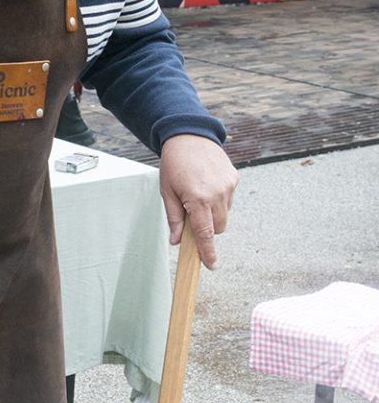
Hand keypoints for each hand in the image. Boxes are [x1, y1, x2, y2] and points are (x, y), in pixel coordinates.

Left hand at [159, 135, 238, 268]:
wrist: (189, 136)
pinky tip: (207, 185)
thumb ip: (173, 218)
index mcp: (197, 199)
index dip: (208, 252)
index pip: (205, 234)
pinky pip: (228, 200)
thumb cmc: (174, 165)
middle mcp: (217, 194)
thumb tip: (176, 241)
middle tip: (192, 215)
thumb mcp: (167, 192)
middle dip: (207, 228)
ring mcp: (228, 186)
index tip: (211, 265)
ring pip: (224, 215)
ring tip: (198, 195)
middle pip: (218, 228)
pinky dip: (219, 200)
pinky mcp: (234, 179)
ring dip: (213, 214)